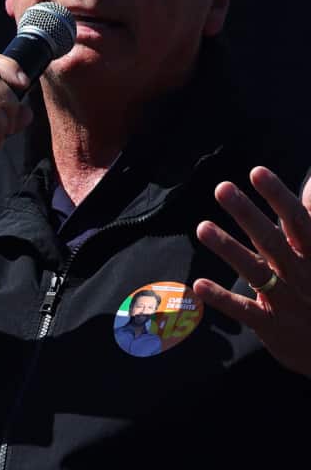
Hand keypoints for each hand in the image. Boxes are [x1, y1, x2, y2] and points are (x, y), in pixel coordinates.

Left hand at [194, 166, 310, 377]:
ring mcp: (286, 301)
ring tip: (201, 227)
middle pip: (272, 240)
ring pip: (255, 271)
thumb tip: (310, 182)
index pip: (298, 221)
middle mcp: (302, 275)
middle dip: (247, 214)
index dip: (277, 196)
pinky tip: (198, 284)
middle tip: (221, 187)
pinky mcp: (271, 325)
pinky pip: (245, 311)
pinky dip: (222, 299)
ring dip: (228, 248)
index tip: (257, 171)